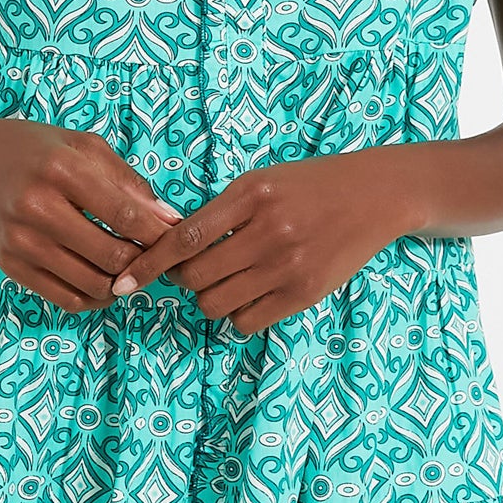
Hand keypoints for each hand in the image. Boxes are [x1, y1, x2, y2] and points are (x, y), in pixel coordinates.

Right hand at [0, 111, 182, 312]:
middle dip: (145, 262)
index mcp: (61, 171)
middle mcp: (38, 208)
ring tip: (133, 268)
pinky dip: (96, 298)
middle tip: (158, 258)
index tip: (177, 238)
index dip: (158, 234)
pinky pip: (66, 298)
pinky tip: (106, 281)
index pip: (125, 215)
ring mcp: (21, 242)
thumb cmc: (31, 149)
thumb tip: (169, 220)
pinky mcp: (11, 266)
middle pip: (112, 256)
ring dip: (123, 283)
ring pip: (94, 284)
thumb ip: (128, 181)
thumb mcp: (82, 146)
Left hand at [107, 151, 410, 334]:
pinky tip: (249, 294)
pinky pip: (246, 320)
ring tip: (225, 281)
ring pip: (216, 304)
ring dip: (209, 298)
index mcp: (250, 195)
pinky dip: (237, 313)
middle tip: (194, 270)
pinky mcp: (304, 293)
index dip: (149, 264)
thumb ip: (222, 211)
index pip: (184, 238)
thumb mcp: (262, 181)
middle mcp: (268, 231)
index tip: (126, 281)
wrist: (376, 196)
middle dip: (184, 280)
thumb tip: (173, 246)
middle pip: (195, 277)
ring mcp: (287, 265)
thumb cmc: (311, 186)